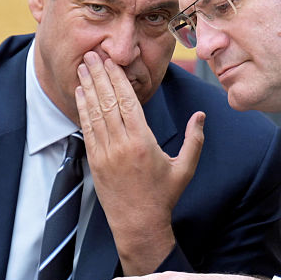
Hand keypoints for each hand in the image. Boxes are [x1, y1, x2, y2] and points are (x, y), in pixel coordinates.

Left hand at [75, 52, 205, 274]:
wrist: (139, 225)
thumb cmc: (164, 197)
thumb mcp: (185, 168)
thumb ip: (194, 139)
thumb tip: (200, 115)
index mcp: (143, 142)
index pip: (128, 101)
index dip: (118, 79)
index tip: (112, 61)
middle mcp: (122, 145)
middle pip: (108, 102)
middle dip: (99, 75)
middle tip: (92, 54)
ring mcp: (106, 153)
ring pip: (95, 113)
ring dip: (88, 88)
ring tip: (83, 67)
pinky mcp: (95, 162)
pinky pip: (87, 130)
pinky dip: (83, 110)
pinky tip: (80, 94)